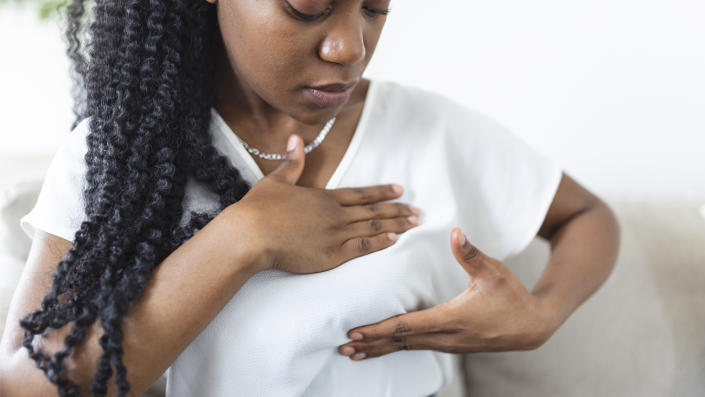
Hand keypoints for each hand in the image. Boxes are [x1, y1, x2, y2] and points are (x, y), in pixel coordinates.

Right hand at [221, 134, 420, 273]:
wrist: (251, 235)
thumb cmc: (259, 209)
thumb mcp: (276, 180)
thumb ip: (292, 162)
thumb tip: (295, 137)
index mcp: (324, 197)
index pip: (360, 193)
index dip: (382, 192)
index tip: (399, 190)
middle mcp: (335, 213)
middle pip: (372, 210)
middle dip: (397, 210)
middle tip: (417, 211)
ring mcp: (335, 234)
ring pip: (372, 227)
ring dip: (395, 225)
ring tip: (413, 225)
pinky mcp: (331, 254)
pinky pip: (361, 247)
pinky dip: (379, 243)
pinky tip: (394, 240)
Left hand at [337, 227, 556, 359]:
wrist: (532, 326)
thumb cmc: (511, 295)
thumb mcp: (492, 271)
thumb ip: (470, 253)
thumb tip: (455, 232)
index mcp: (452, 318)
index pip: (408, 326)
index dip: (379, 329)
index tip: (356, 333)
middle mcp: (447, 336)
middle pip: (401, 342)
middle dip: (371, 345)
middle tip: (343, 348)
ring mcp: (449, 344)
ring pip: (408, 348)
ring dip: (381, 350)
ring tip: (355, 354)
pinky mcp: (451, 345)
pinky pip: (417, 348)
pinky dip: (397, 349)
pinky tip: (385, 348)